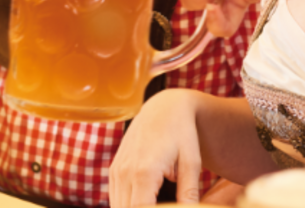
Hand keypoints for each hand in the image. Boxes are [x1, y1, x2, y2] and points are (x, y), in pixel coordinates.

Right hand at [109, 89, 206, 204]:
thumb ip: (189, 193)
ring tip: (157, 203)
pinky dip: (128, 206)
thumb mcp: (191, 164)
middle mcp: (124, 173)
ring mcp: (116, 172)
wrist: (164, 107)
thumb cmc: (182, 134)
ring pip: (118, 207)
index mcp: (144, 172)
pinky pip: (116, 199)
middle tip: (166, 207)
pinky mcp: (114, 171)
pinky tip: (147, 203)